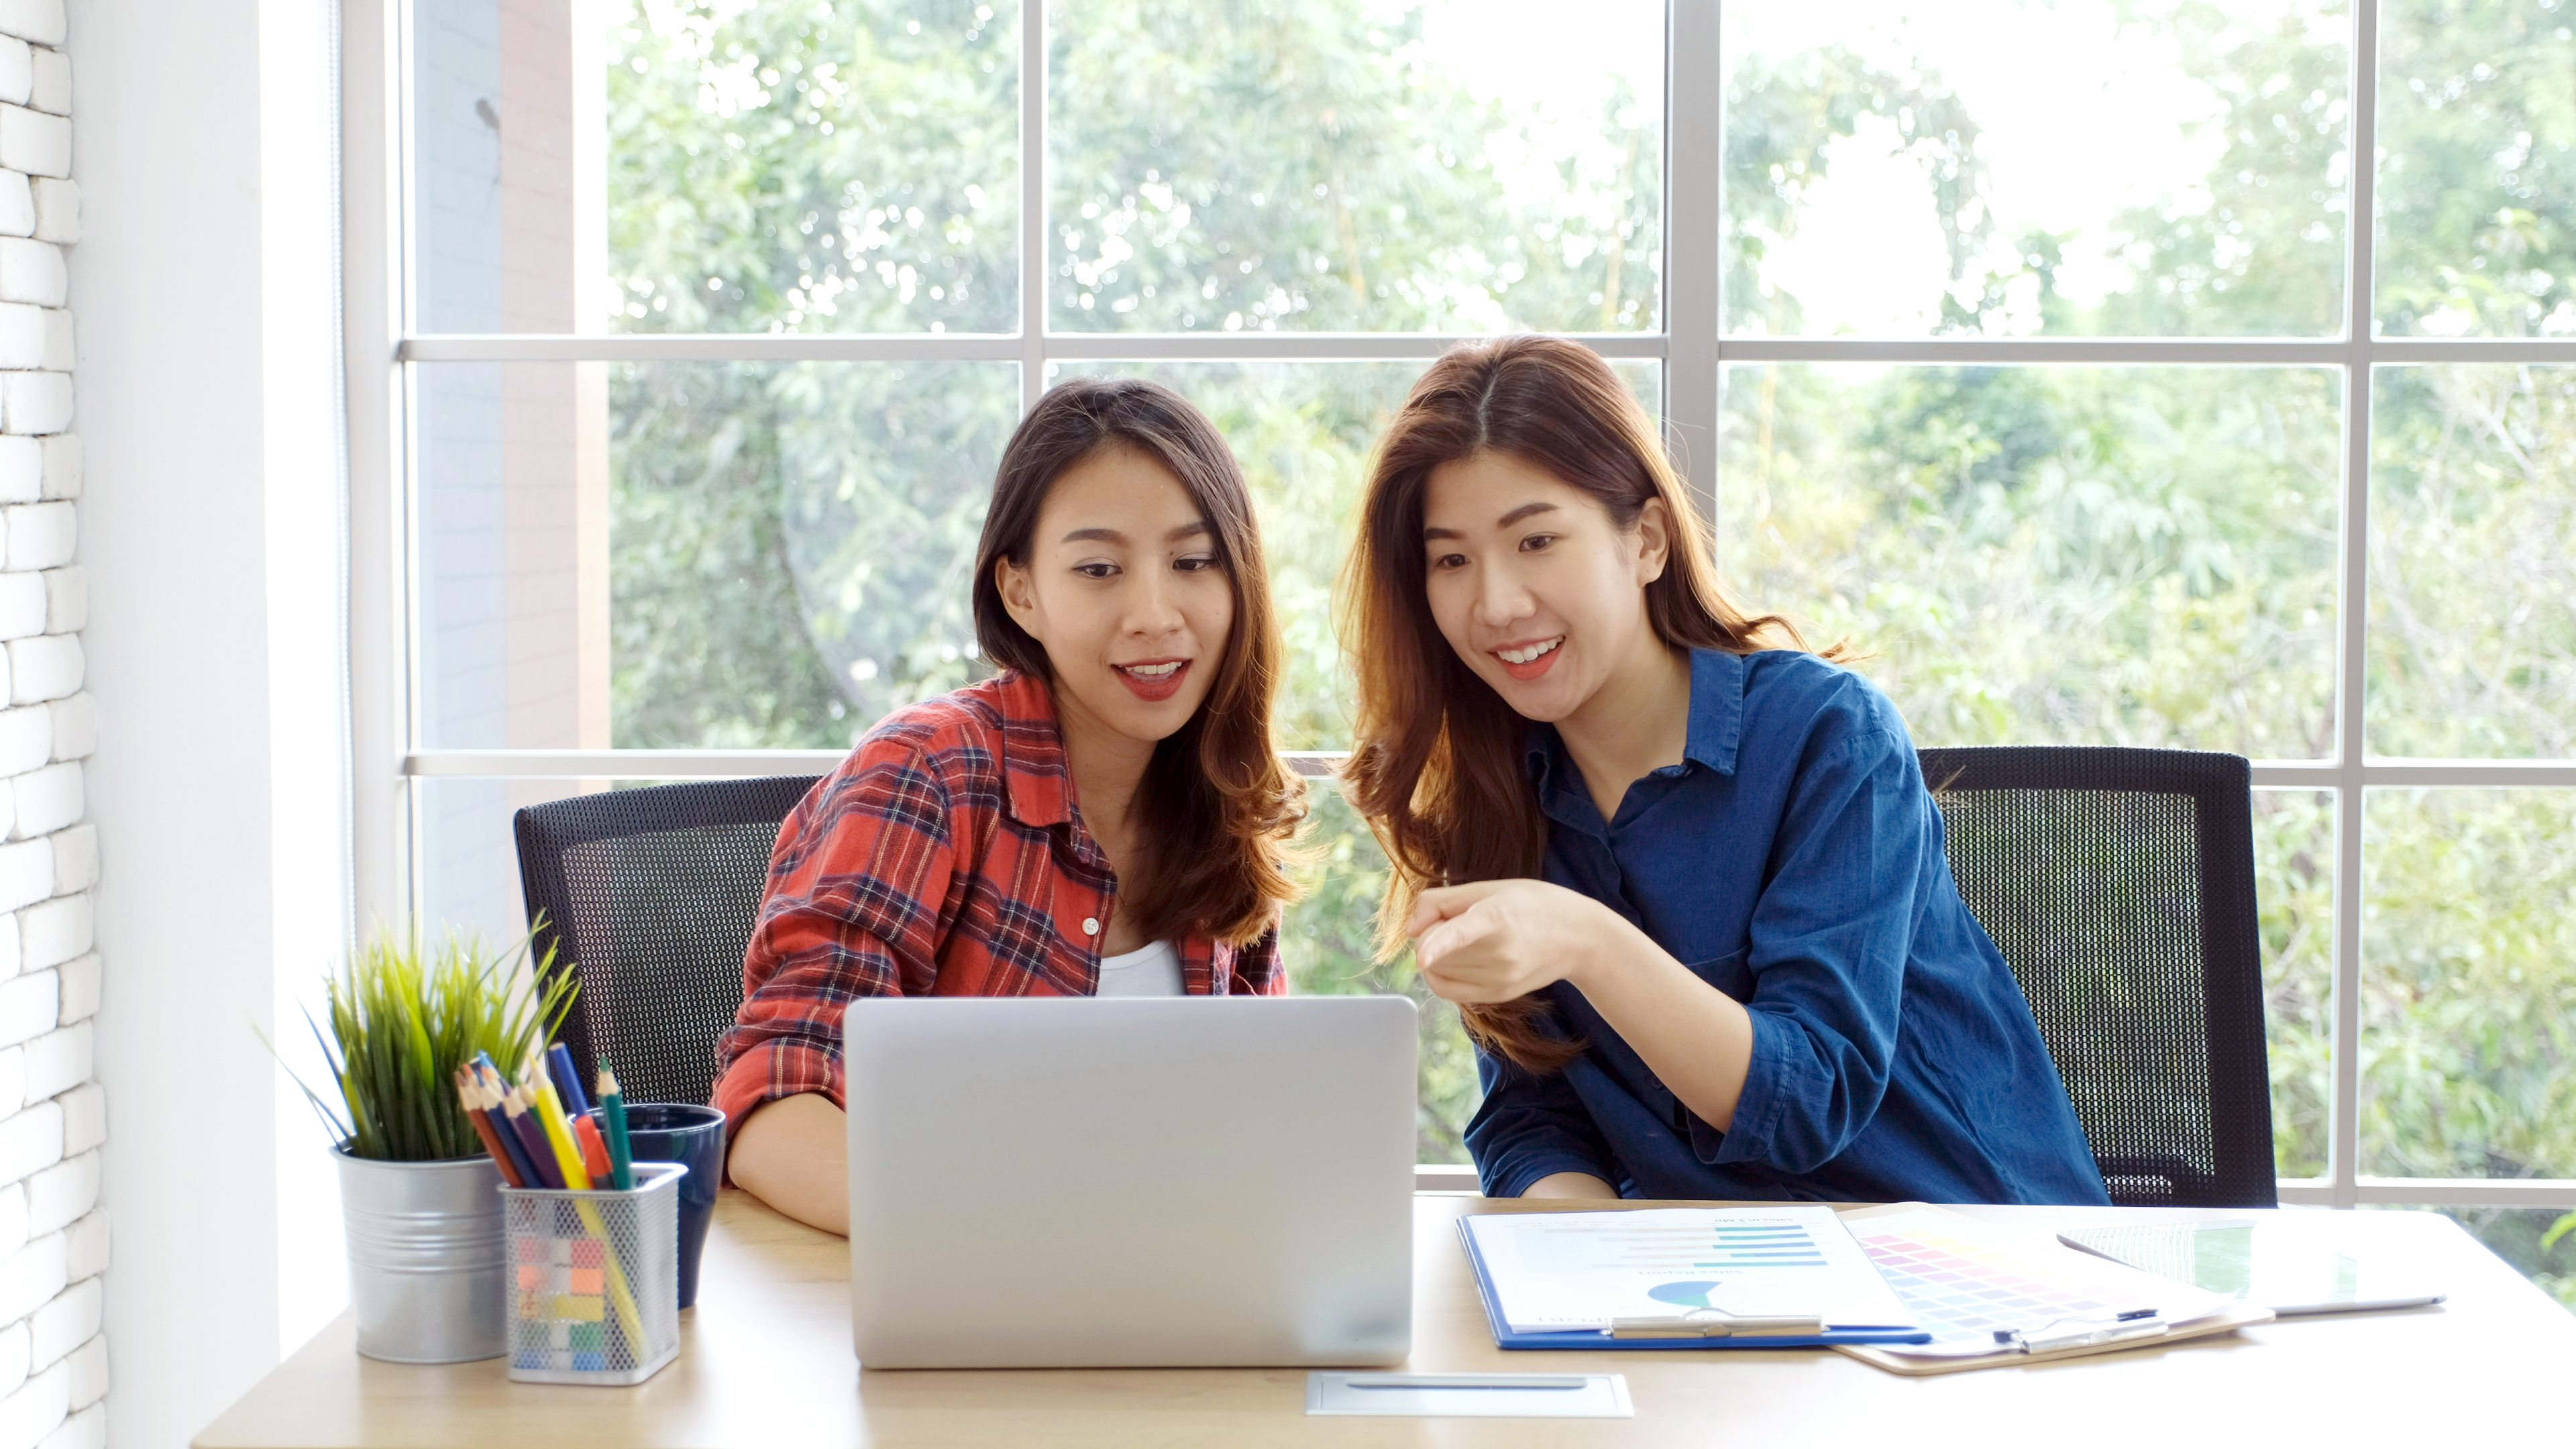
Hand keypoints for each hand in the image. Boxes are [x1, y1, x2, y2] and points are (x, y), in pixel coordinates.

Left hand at [1406, 878, 1622, 1003]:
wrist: (1578, 938)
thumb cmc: (1532, 904)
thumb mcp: (1489, 887)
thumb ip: (1441, 901)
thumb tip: (1409, 931)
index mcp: (1499, 917)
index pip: (1463, 932)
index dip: (1438, 943)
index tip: (1422, 956)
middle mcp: (1500, 954)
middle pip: (1433, 950)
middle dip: (1429, 933)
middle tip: (1457, 918)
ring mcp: (1499, 980)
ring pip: (1435, 970)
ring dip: (1435, 954)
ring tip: (1467, 937)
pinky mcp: (1497, 996)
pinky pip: (1446, 989)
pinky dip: (1441, 972)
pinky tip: (1459, 957)